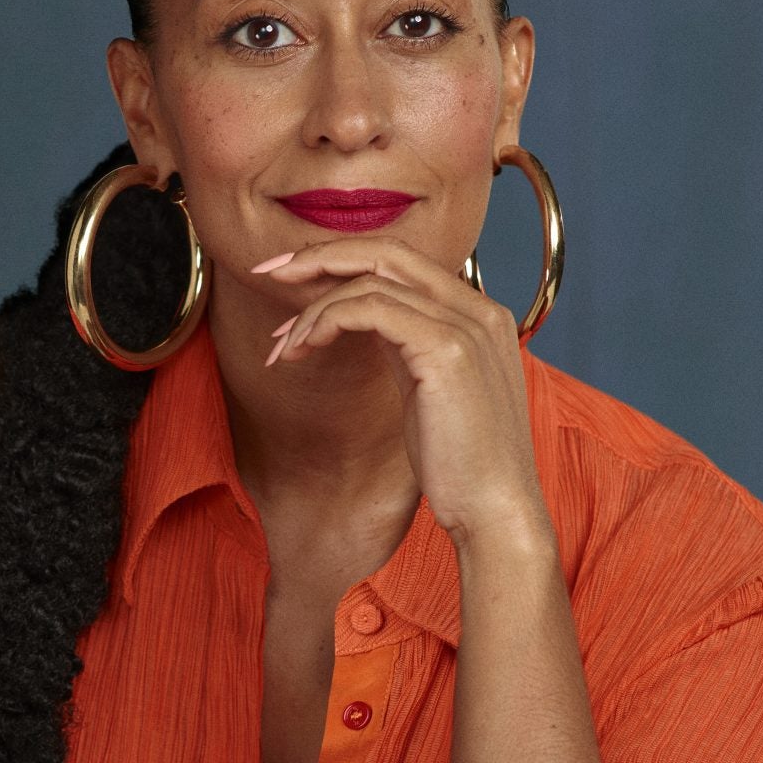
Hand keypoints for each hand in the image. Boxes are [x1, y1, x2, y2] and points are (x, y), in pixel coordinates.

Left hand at [256, 236, 550, 547]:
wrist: (495, 511)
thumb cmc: (459, 465)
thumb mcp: (427, 388)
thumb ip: (404, 345)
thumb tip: (356, 319)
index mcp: (478, 314)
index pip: (402, 259)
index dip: (342, 258)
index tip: (292, 274)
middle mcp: (479, 309)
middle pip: (387, 251)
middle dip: (319, 256)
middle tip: (267, 271)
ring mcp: (467, 326)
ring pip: (370, 283)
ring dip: (312, 310)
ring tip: (283, 347)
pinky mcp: (447, 351)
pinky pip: (371, 309)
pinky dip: (326, 320)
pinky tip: (303, 348)